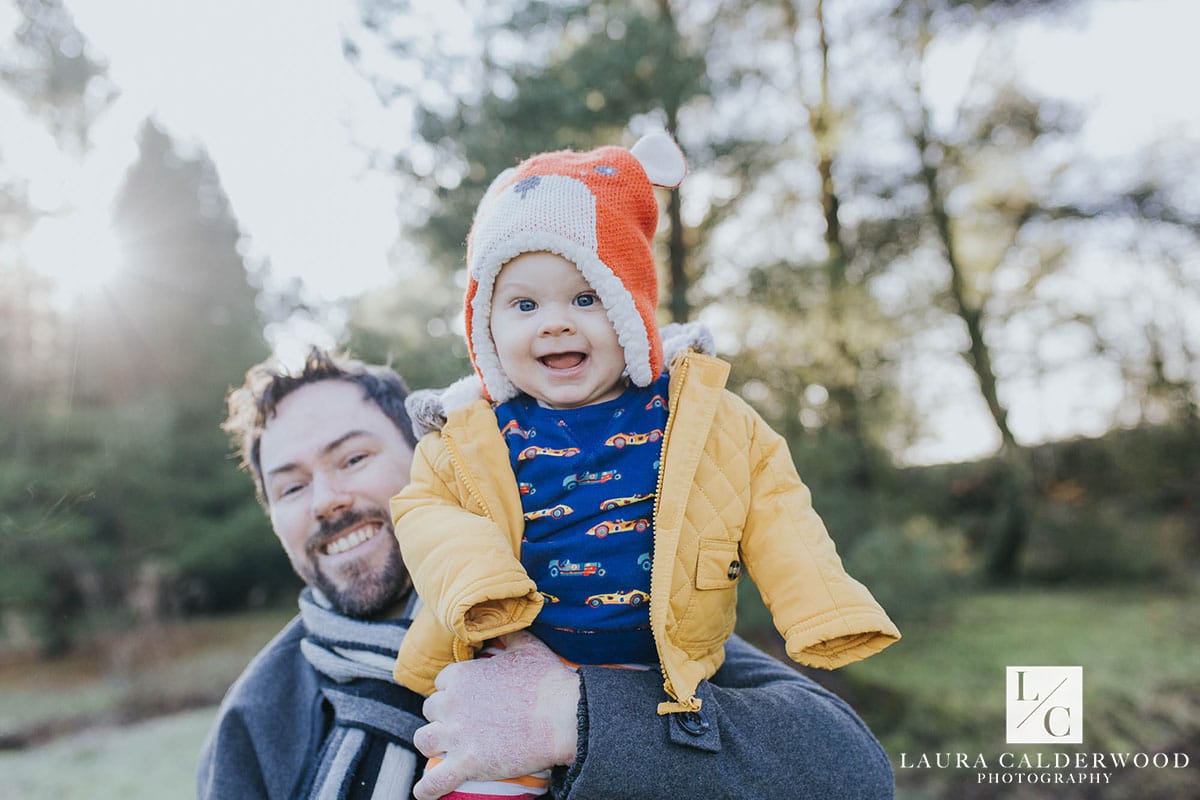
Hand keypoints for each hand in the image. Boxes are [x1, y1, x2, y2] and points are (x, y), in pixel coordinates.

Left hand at [412, 631, 579, 799]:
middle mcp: (452, 703)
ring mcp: (457, 734)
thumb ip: (508, 635)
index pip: (441, 683)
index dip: (453, 691)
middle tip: (462, 724)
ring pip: (424, 741)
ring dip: (433, 745)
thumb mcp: (527, 646)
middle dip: (443, 716)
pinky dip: (426, 789)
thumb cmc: (547, 680)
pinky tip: (424, 792)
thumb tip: (502, 626)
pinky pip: (434, 781)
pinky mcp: (467, 763)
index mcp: (462, 675)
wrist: (564, 715)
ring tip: (443, 751)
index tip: (465, 699)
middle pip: (430, 710)